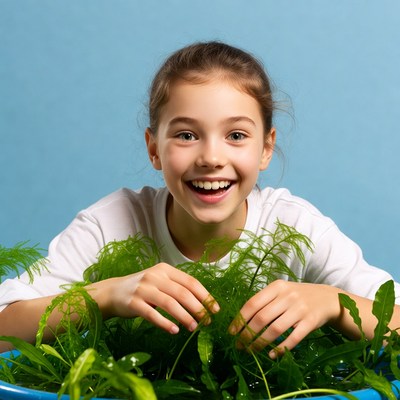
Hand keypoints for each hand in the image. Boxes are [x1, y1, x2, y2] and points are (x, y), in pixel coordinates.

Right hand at [90, 263, 218, 333]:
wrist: (113, 292)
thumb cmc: (142, 288)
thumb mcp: (160, 281)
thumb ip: (177, 287)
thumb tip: (203, 302)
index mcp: (165, 270)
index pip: (190, 281)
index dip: (205, 295)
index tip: (215, 309)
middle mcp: (155, 276)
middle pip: (182, 293)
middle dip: (198, 308)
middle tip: (207, 321)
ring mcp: (143, 289)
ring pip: (169, 303)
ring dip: (184, 317)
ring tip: (193, 327)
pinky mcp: (133, 303)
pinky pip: (152, 314)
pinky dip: (165, 323)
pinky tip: (174, 331)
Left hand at [228, 280, 341, 357]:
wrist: (327, 298)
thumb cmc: (297, 296)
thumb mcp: (281, 291)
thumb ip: (264, 301)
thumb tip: (240, 320)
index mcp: (277, 287)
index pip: (253, 303)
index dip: (240, 319)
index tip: (231, 332)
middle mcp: (287, 296)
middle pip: (262, 318)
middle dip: (247, 334)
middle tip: (239, 345)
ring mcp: (300, 309)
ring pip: (275, 329)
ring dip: (260, 343)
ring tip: (251, 351)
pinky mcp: (310, 322)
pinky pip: (293, 338)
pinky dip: (281, 348)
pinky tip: (272, 354)